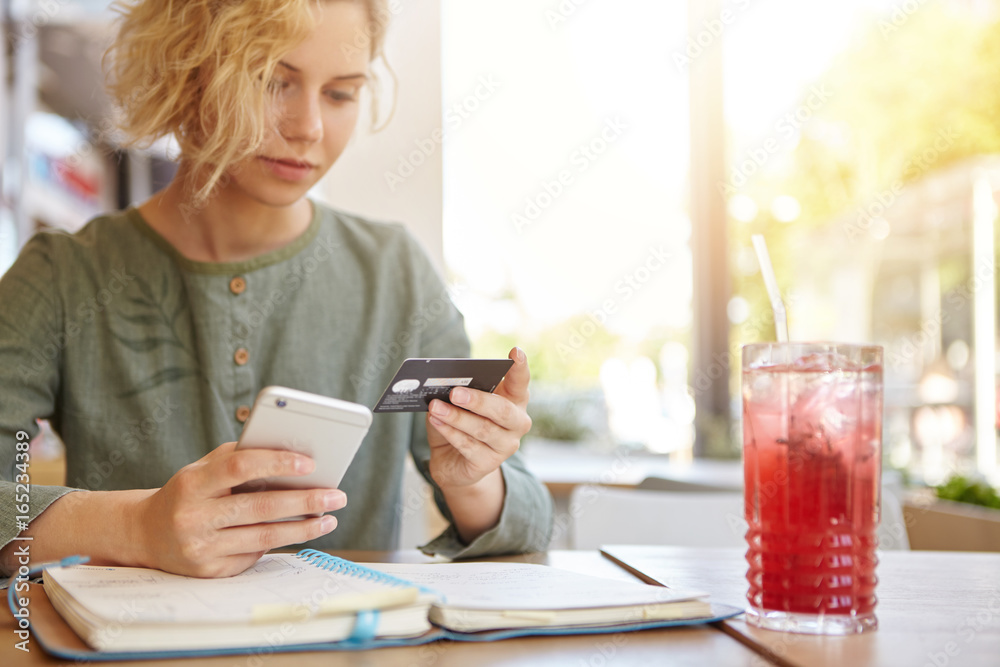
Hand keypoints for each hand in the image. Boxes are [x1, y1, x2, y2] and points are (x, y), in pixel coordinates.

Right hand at [132, 442, 346, 576]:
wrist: (145, 534)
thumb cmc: (188, 493)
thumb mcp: (202, 469)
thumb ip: (239, 458)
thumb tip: (292, 457)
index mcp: (192, 483)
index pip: (240, 467)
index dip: (277, 463)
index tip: (310, 464)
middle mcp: (193, 517)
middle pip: (260, 507)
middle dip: (305, 501)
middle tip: (337, 496)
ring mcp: (200, 548)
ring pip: (264, 537)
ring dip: (303, 528)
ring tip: (329, 518)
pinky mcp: (210, 571)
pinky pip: (254, 554)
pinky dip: (280, 542)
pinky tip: (298, 532)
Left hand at [426, 347, 531, 490]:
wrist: (453, 461)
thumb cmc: (459, 422)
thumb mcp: (460, 403)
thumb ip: (458, 392)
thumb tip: (444, 385)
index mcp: (514, 401)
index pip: (521, 382)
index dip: (520, 368)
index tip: (516, 352)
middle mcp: (517, 423)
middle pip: (502, 410)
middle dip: (478, 400)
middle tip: (455, 392)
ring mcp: (506, 446)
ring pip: (482, 430)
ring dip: (456, 417)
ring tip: (435, 407)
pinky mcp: (488, 464)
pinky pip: (468, 446)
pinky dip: (450, 432)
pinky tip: (436, 421)